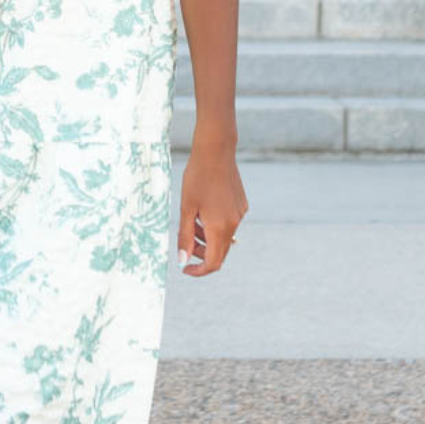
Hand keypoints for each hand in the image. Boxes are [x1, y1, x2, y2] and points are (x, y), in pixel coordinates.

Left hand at [177, 141, 247, 275]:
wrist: (216, 152)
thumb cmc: (196, 178)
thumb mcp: (186, 208)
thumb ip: (185, 236)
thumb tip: (183, 260)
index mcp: (219, 227)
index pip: (213, 263)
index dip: (199, 271)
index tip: (186, 268)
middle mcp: (234, 224)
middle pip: (220, 252)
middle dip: (202, 253)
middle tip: (185, 244)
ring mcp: (240, 214)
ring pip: (224, 237)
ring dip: (208, 238)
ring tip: (192, 222)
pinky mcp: (242, 205)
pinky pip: (229, 224)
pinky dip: (215, 226)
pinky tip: (204, 209)